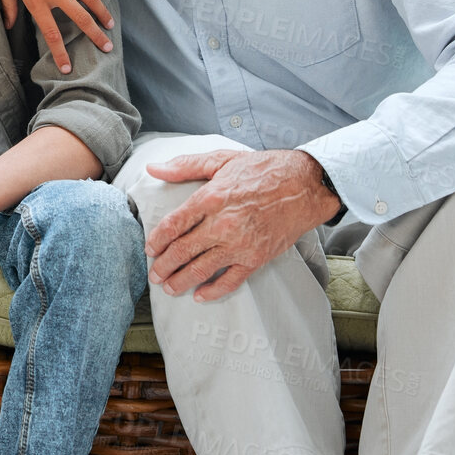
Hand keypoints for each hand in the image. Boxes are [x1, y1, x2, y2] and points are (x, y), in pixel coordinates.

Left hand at [0, 0, 112, 72]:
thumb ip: (8, 5)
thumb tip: (7, 25)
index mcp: (35, 0)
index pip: (51, 33)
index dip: (60, 53)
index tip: (67, 68)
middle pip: (80, 19)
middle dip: (95, 36)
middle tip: (107, 48)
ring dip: (103, 12)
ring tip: (110, 24)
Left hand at [143, 148, 341, 301]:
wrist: (305, 185)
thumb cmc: (263, 170)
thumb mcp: (221, 159)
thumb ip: (184, 165)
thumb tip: (153, 168)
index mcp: (210, 198)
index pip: (173, 224)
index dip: (157, 239)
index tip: (149, 248)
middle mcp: (222, 224)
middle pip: (182, 251)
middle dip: (164, 265)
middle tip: (154, 274)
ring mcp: (240, 244)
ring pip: (201, 269)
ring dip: (181, 281)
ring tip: (169, 287)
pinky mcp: (256, 258)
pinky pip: (231, 281)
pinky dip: (213, 291)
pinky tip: (200, 296)